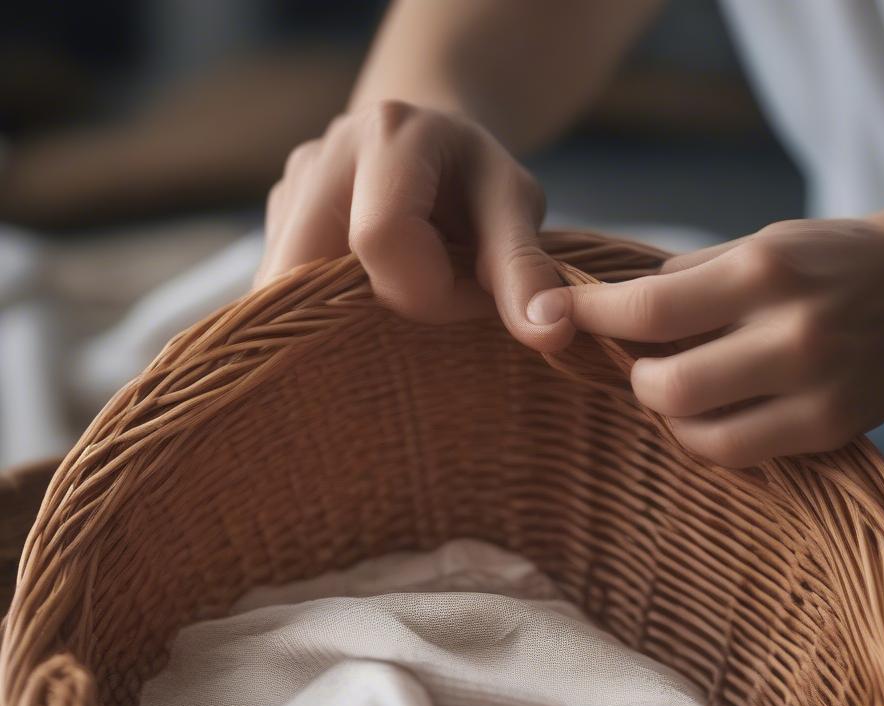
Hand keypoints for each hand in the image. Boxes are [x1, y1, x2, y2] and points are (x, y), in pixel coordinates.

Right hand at [255, 101, 571, 351]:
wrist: (429, 143)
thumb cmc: (478, 180)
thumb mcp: (515, 208)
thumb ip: (525, 269)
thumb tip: (551, 332)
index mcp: (387, 137)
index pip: (383, 239)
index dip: (431, 290)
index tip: (470, 291)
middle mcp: (320, 158)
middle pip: (313, 276)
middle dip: (371, 317)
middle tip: (422, 303)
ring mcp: (286, 193)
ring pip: (287, 296)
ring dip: (341, 321)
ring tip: (393, 296)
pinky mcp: (273, 225)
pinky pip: (284, 296)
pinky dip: (323, 317)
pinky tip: (362, 302)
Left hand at [527, 216, 883, 465]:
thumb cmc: (829, 260)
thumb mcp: (761, 243)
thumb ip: (688, 278)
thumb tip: (609, 307)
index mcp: (764, 269)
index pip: (649, 308)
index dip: (590, 318)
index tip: (556, 316)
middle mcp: (791, 332)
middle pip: (668, 387)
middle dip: (635, 380)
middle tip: (642, 366)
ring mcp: (816, 389)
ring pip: (699, 434)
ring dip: (668, 416)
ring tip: (679, 390)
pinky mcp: (831, 430)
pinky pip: (739, 454)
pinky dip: (705, 439)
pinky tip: (711, 414)